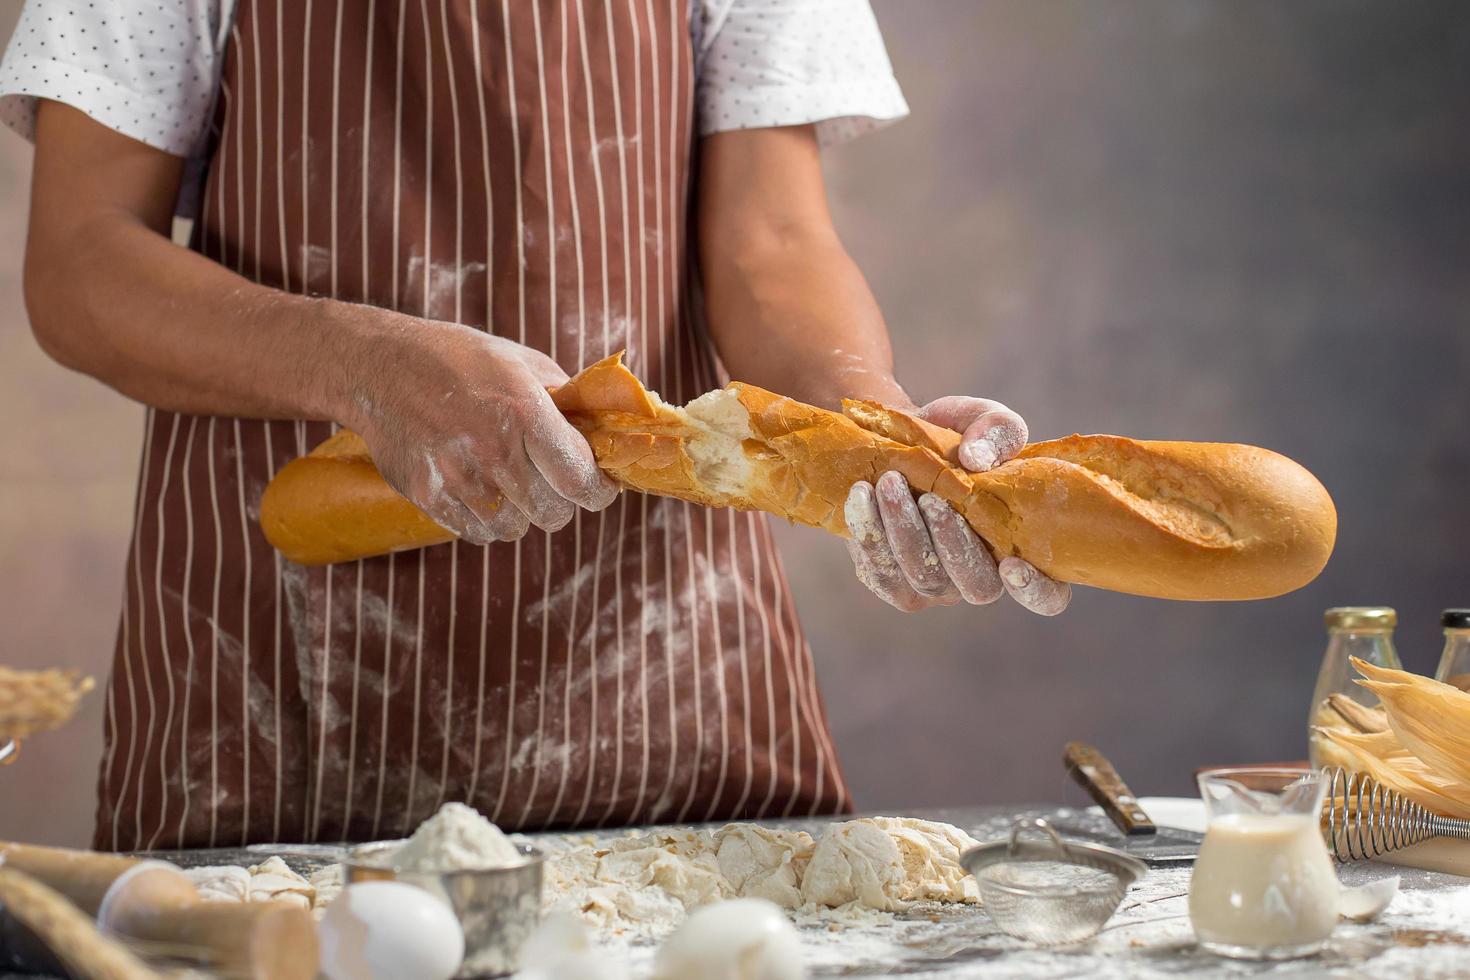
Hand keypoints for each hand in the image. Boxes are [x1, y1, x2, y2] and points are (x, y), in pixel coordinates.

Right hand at [342, 318, 618, 543]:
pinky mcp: (427, 495)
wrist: (377, 365)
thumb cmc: (457, 358)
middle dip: (562, 502)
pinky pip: (479, 533)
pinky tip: (483, 491)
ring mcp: (457, 476)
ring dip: (523, 513)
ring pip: (517, 528)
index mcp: (524, 410)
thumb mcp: (519, 360)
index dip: (599, 491)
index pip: (580, 479)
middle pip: (554, 512)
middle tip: (553, 483)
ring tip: (511, 483)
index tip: (600, 489)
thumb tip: (604, 429)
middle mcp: (492, 448)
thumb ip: (564, 398)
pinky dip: (489, 521)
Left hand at [844, 395, 1070, 614]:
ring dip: (903, 531)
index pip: (1049, 596)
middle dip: (951, 542)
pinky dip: (869, 532)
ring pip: (922, 578)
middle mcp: (982, 577)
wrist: (895, 442)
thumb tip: (977, 460)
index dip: (1036, 591)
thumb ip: (997, 430)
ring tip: (888, 482)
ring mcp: (935, 586)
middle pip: (976, 587)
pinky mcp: (890, 581)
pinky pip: (879, 572)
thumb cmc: (954, 438)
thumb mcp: (982, 419)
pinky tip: (861, 494)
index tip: (1012, 564)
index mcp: (1022, 547)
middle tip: (929, 497)